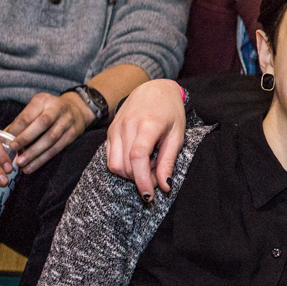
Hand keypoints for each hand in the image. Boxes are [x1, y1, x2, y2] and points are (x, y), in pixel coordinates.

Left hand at [5, 91, 92, 171]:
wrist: (78, 109)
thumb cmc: (49, 110)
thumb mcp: (36, 107)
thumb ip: (22, 120)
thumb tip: (2, 137)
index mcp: (43, 101)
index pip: (28, 115)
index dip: (17, 128)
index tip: (6, 140)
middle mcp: (57, 109)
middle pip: (42, 124)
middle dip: (26, 138)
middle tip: (13, 149)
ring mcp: (67, 122)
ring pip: (50, 139)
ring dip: (34, 153)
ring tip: (21, 164)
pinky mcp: (73, 134)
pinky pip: (57, 149)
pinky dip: (43, 159)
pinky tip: (32, 167)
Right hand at [106, 78, 186, 200]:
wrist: (154, 89)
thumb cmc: (170, 113)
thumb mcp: (177, 136)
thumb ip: (168, 161)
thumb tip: (165, 186)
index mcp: (147, 125)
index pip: (137, 158)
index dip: (142, 180)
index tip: (149, 196)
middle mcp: (126, 126)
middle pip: (125, 165)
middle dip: (140, 178)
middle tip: (157, 172)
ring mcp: (115, 129)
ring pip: (114, 165)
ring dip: (130, 174)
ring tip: (148, 164)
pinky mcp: (109, 132)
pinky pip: (110, 158)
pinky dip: (123, 166)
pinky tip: (137, 159)